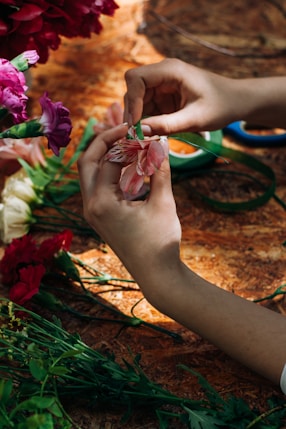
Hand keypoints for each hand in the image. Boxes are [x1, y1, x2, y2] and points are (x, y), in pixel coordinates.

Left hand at [77, 124, 181, 289]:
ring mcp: (93, 212)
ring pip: (89, 174)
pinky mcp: (100, 217)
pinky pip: (97, 186)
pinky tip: (127, 165)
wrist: (156, 274)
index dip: (126, 141)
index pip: (108, 159)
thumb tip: (161, 143)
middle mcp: (91, 206)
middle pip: (86, 162)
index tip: (141, 129)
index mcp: (102, 202)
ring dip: (104, 156)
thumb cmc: (160, 241)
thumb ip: (160, 170)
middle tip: (124, 129)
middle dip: (103, 142)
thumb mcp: (163, 202)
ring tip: (125, 142)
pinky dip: (109, 171)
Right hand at [123, 58, 240, 134]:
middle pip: (133, 89)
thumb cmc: (220, 106)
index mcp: (170, 70)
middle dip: (132, 112)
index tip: (135, 123)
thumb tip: (140, 131)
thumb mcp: (194, 119)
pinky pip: (146, 108)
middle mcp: (162, 74)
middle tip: (135, 135)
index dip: (132, 100)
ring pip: (137, 101)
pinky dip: (146, 121)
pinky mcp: (163, 97)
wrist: (235, 102)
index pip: (136, 78)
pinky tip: (152, 133)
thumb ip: (167, 125)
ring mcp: (162, 85)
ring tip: (144, 137)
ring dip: (138, 118)